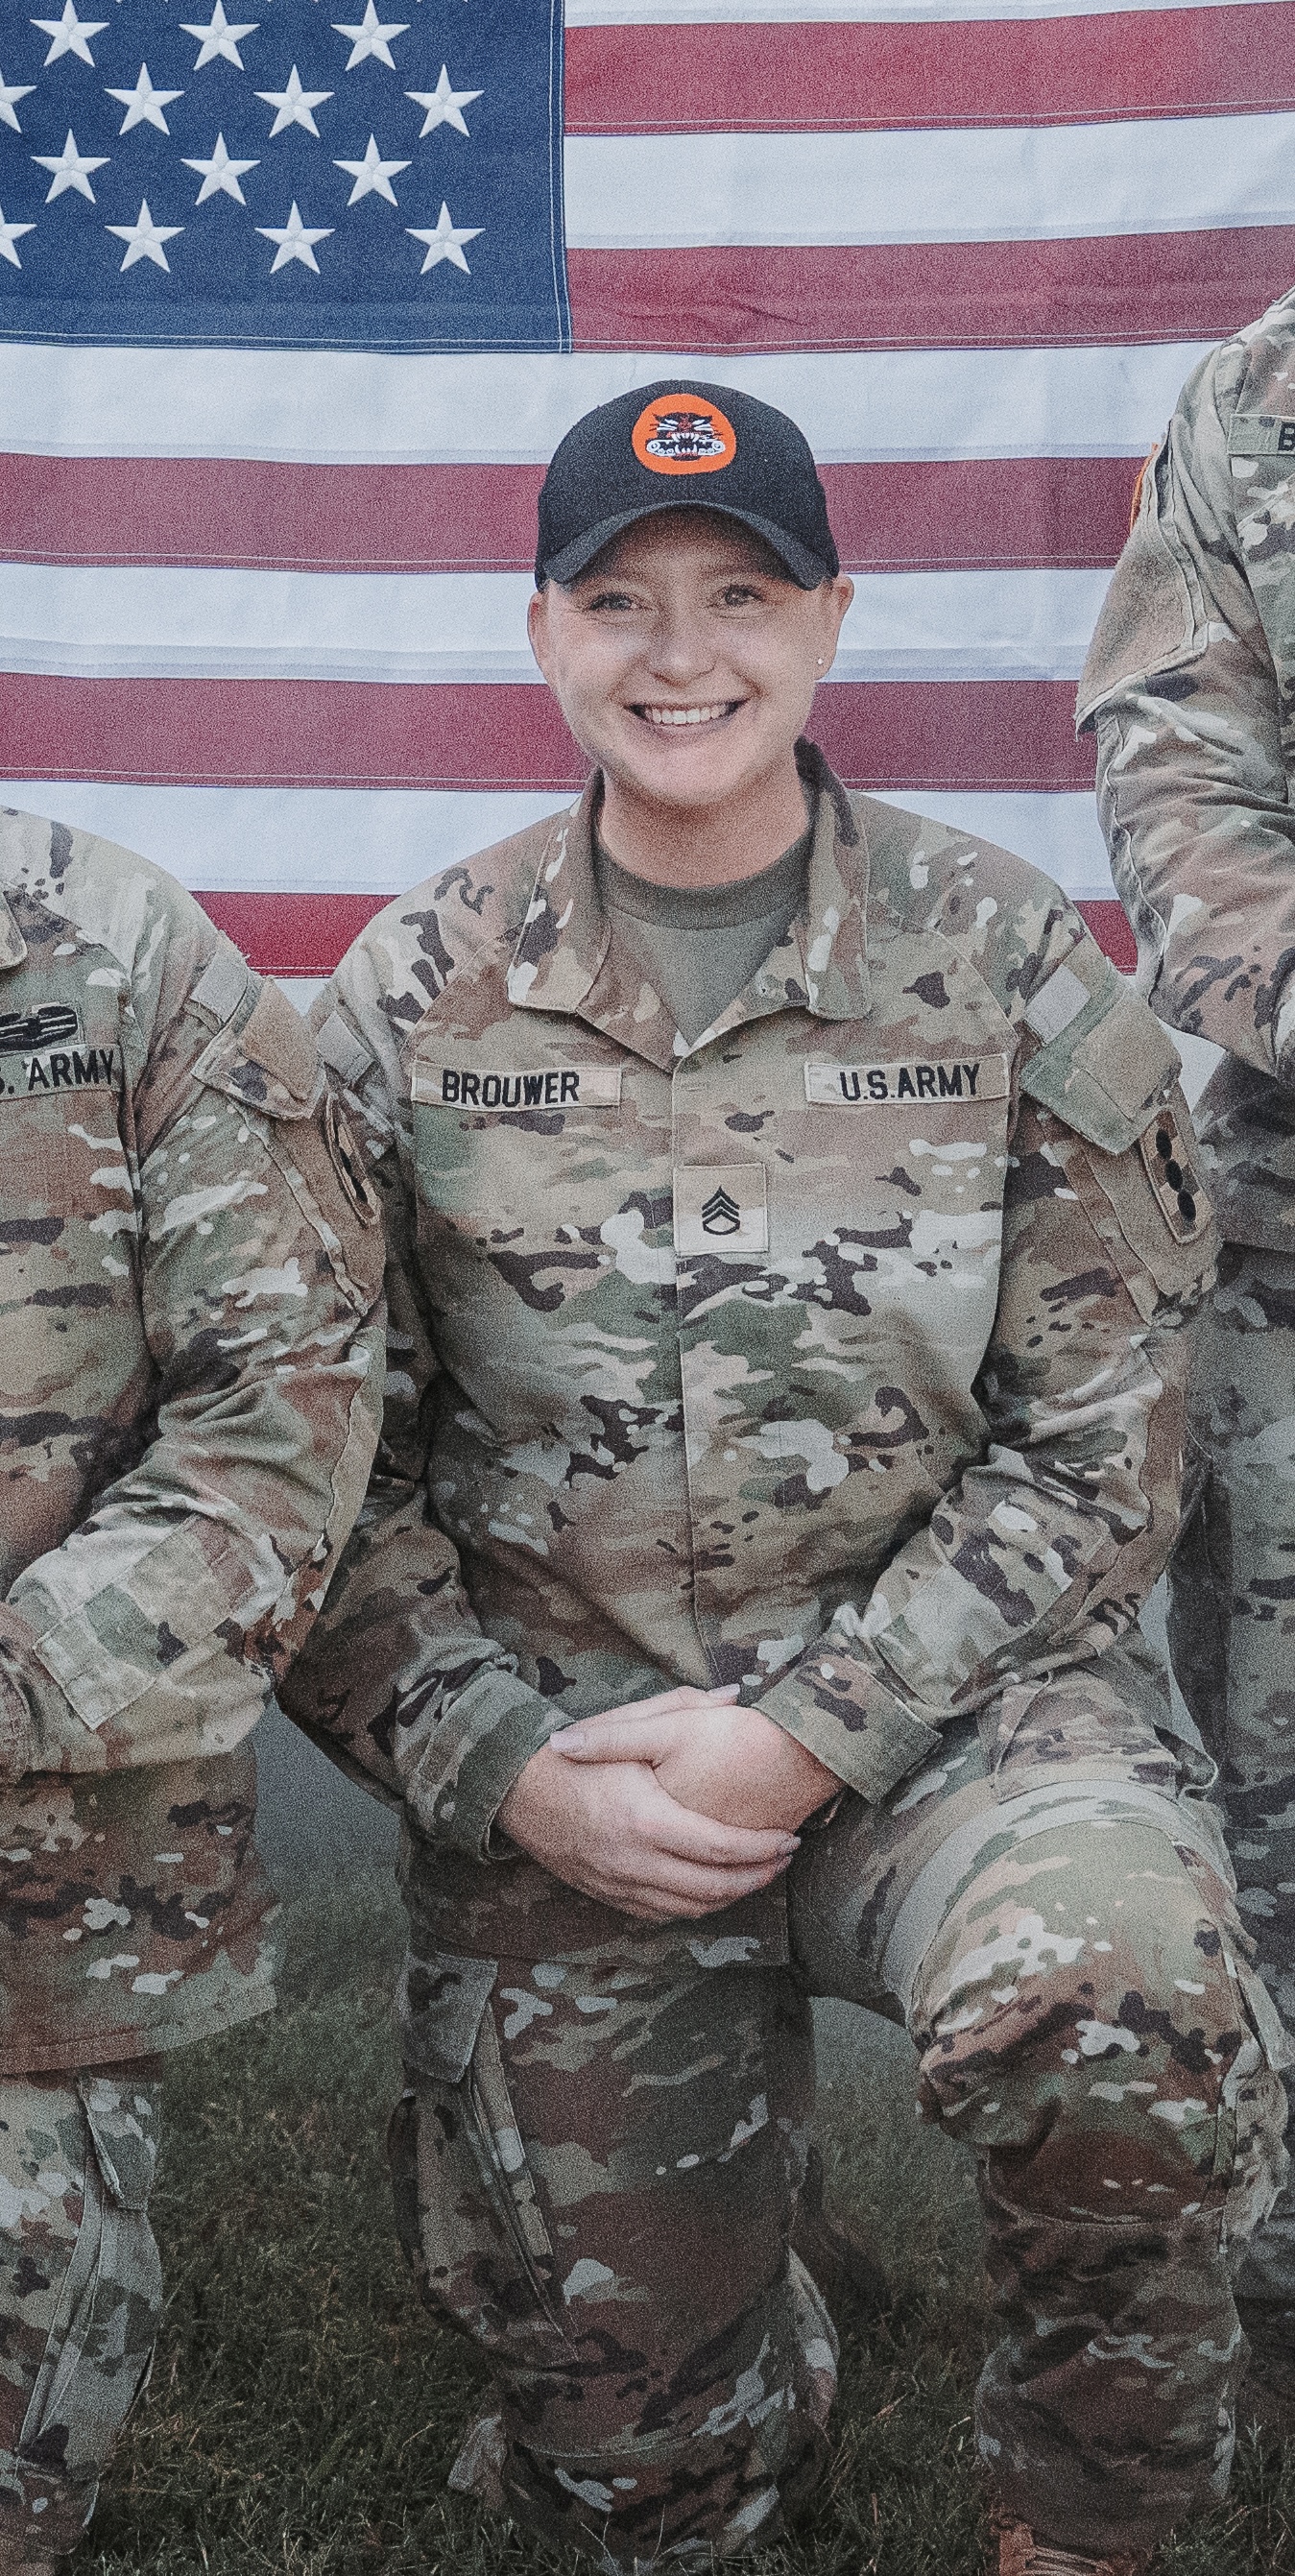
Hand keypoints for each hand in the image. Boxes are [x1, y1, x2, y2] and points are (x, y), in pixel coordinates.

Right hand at [497, 1685, 799, 1920]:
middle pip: (713, 1887)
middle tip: (785, 1858)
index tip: (788, 1837)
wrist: (516, 1789)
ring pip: (691, 1907)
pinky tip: (713, 1887)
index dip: (762, 1848)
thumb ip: (684, 1707)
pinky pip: (662, 1913)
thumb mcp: (626, 1723)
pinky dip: (695, 1905)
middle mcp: (633, 1860)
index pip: (719, 1848)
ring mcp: (618, 1883)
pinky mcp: (607, 1894)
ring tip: (759, 1874)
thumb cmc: (574, 1752)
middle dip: (759, 1876)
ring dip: (732, 1896)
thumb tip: (735, 1696)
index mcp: (644, 1818)